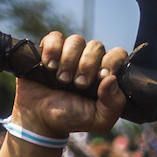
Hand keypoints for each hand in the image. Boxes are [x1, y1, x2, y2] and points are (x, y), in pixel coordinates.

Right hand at [11, 33, 128, 138]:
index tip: (101, 76)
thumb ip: (112, 104)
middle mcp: (88, 60)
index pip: (117, 55)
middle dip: (87, 65)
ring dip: (69, 61)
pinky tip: (49, 65)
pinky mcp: (48, 50)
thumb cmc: (71, 118)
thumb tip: (112, 79)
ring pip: (76, 40)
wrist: (39, 118)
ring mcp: (68, 53)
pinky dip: (52, 50)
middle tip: (78, 84)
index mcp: (104, 74)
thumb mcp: (97, 120)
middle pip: (96, 46)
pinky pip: (55, 37)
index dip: (112, 62)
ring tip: (61, 80)